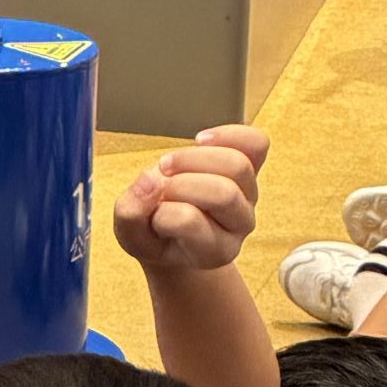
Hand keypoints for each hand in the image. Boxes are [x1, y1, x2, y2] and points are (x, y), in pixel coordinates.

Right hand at [114, 124, 268, 273]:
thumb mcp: (130, 235)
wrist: (176, 232)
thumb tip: (150, 179)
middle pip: (224, 193)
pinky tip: (200, 140)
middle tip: (159, 182)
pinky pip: (256, 143)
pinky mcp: (252, 168)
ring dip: (195, 157)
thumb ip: (131, 213)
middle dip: (180, 182)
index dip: (161, 213)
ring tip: (170, 164)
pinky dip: (228, 135)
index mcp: (213, 251)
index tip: (152, 216)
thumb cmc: (155, 235)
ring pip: (237, 166)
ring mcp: (249, 196)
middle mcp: (240, 226)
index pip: (189, 222)